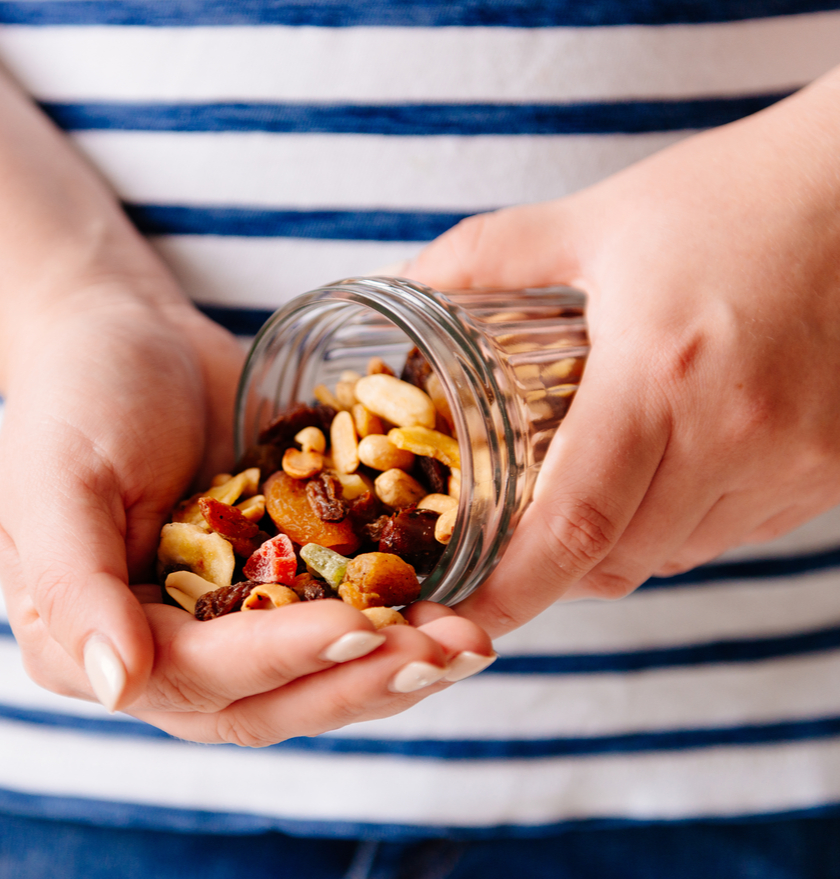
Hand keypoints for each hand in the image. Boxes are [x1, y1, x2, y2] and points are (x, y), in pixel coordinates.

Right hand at [0, 286, 492, 744]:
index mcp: (88, 647)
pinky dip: (398, 618)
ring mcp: (224, 626)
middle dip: (357, 682)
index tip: (359, 627)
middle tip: (442, 653)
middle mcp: (160, 655)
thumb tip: (118, 689)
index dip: (279, 660)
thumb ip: (72, 587)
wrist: (126, 336)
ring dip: (392, 666)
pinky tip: (460, 603)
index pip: (193, 678)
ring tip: (468, 642)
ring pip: (313, 678)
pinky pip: (340, 617)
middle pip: (266, 702)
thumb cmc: (75, 397)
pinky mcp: (278, 586)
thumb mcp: (54, 480)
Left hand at [404, 69, 839, 637]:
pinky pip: (737, 532)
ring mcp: (798, 459)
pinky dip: (683, 525)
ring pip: (679, 554)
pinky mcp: (835, 467)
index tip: (460, 612)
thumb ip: (483, 257)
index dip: (511, 590)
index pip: (575, 527)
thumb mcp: (592, 222)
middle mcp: (737, 433)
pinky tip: (662, 475)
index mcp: (662, 375)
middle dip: (552, 570)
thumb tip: (401, 287)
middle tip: (503, 544)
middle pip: (621, 558)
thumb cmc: (730, 196)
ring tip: (580, 500)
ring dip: (618, 547)